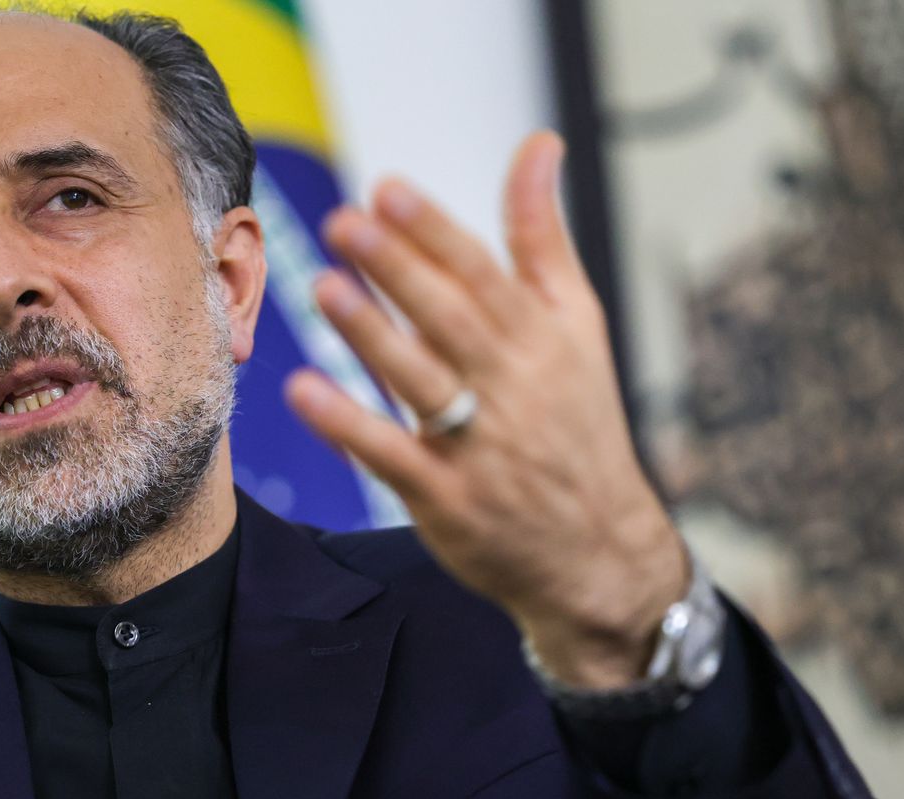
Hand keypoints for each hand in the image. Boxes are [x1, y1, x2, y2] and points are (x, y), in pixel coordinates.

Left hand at [285, 132, 689, 688]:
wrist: (598, 548)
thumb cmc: (578, 422)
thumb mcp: (577, 323)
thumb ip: (542, 235)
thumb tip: (538, 145)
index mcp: (542, 338)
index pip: (484, 273)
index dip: (434, 232)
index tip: (388, 189)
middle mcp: (514, 387)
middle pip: (450, 319)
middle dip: (398, 269)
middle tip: (343, 222)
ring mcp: (480, 446)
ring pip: (421, 382)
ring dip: (372, 335)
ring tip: (325, 287)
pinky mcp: (447, 499)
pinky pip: (392, 456)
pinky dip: (349, 424)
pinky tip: (304, 390)